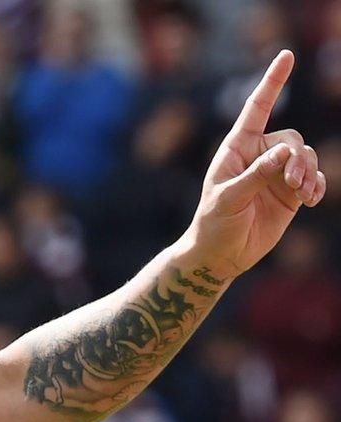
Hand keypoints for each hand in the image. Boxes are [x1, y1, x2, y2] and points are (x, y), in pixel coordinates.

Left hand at [190, 50, 325, 276]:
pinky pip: (315, 177)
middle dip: (297, 159)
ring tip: (302, 194)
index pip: (258, 108)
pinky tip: (312, 200)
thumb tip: (284, 152)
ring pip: (306, 157)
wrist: (222, 254)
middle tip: (292, 183)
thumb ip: (255, 175)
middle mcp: (259, 155)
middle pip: (292, 139)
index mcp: (237, 148)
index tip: (287, 55)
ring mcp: (276, 172)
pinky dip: (318, 185)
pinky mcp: (291, 191)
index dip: (272, 82)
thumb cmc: (214, 223)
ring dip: (309, 173)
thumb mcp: (229, 199)